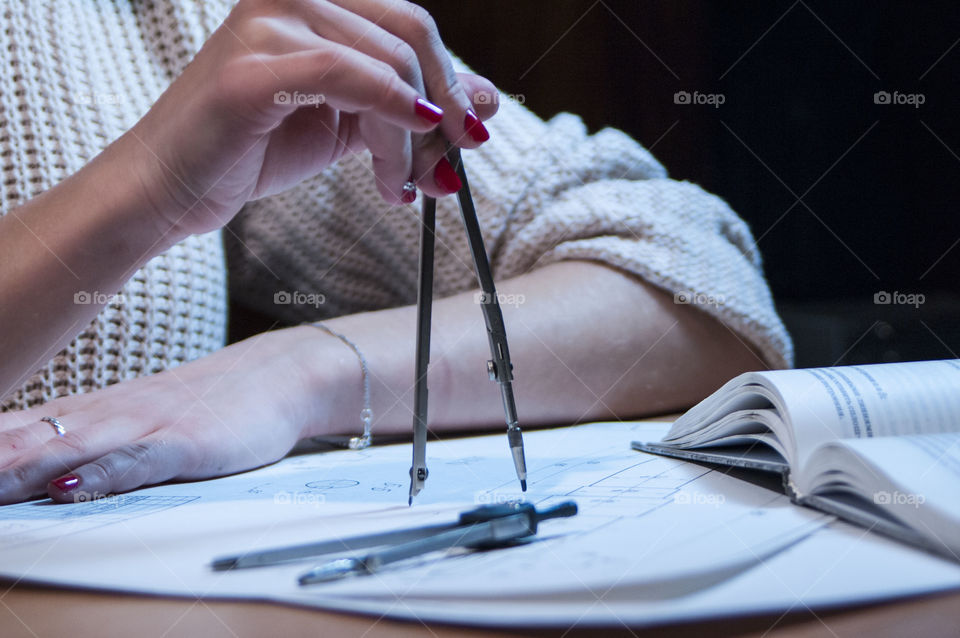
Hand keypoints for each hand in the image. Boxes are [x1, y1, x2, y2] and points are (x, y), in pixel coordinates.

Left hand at [0, 328, 339, 504]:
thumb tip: (35, 463)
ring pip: (70, 447)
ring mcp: (148, 424)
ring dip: (18, 468)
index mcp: (96, 408)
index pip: (16, 425)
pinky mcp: (186, 441)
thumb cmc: (210, 400)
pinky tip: (70, 487)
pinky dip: (101, 475)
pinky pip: (137, 460)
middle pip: (28, 437)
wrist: (279, 375)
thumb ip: (92, 434)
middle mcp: (111, 413)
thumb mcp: (141, 414)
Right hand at [122, 0, 499, 237]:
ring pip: (387, 66)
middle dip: (443, 110)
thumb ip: (411, 106)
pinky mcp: (253, 66)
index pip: (411, 24)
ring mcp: (268, 20)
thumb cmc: (253, 149)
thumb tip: (489, 100)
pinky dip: (389, 119)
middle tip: (444, 169)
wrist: (173, 187)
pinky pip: (348, 77)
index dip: (452, 82)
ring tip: (396, 187)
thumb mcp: (351, 124)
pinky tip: (398, 167)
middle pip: (410, 35)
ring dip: (409, 140)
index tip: (467, 138)